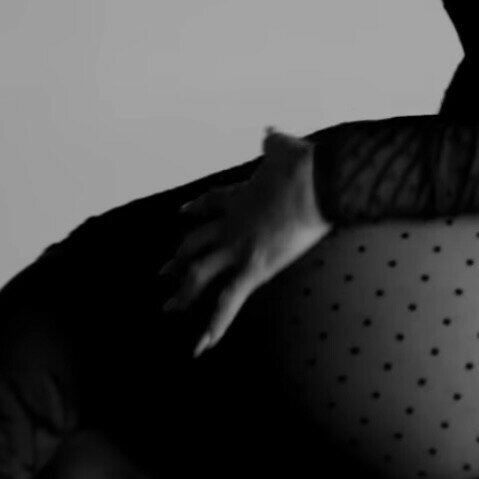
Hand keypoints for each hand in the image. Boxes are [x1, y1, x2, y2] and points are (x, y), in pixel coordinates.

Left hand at [156, 126, 331, 357]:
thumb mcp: (285, 146)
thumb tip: (269, 132)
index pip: (210, 204)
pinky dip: (214, 326)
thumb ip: (275, 141)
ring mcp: (239, 247)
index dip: (195, 210)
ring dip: (183, 294)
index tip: (183, 213)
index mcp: (240, 195)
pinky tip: (201, 346)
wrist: (316, 179)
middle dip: (177, 260)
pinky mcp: (254, 267)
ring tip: (168, 309)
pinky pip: (228, 301)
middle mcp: (231, 223)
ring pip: (200, 275)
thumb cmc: (305, 163)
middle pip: (195, 244)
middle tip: (162, 274)